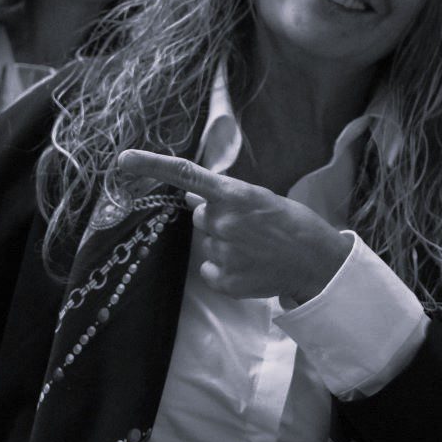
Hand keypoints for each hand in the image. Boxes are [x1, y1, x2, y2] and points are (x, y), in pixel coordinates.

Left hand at [115, 149, 353, 303]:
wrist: (317, 262)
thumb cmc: (291, 224)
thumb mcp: (260, 198)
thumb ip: (224, 196)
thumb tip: (190, 193)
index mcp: (235, 195)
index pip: (185, 175)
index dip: (152, 165)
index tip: (124, 160)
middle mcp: (224, 222)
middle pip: (200, 216)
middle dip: (218, 219)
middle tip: (250, 226)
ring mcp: (224, 253)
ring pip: (207, 243)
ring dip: (225, 244)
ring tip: (255, 247)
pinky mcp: (225, 281)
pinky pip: (209, 269)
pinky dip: (225, 268)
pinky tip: (249, 265)